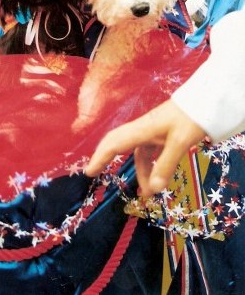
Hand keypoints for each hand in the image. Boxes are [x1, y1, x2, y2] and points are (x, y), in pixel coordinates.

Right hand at [85, 99, 205, 196]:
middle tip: (95, 172)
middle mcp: (142, 129)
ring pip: (138, 152)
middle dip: (106, 158)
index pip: (114, 144)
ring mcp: (151, 131)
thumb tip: (152, 190)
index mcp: (141, 129)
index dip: (100, 158)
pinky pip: (149, 152)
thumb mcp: (179, 143)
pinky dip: (150, 166)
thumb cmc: (190, 118)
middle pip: (117, 143)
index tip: (89, 171)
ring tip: (147, 194)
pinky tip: (157, 179)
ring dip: (139, 172)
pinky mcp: (161, 133)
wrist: (205, 100)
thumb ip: (165, 167)